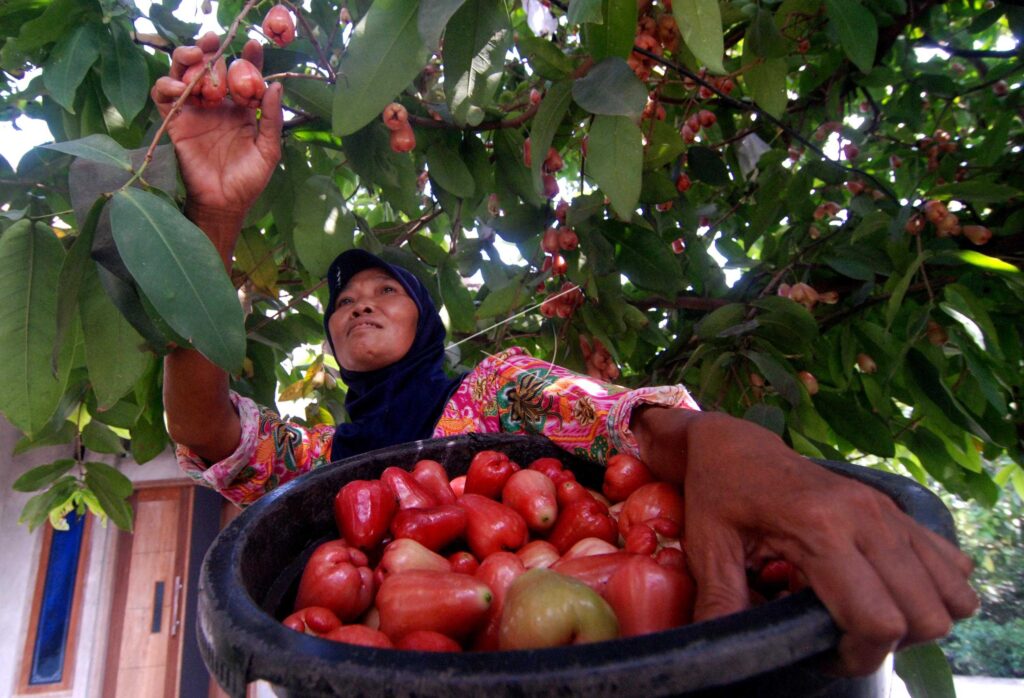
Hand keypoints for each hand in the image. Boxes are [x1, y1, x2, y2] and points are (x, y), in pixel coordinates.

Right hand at [150, 32, 282, 219]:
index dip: (248, 58)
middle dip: (212, 51)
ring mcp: (194, 112)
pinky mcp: (175, 123)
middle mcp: (217, 105)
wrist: (225, 203)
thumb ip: (272, 119)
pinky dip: (167, 85)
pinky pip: (163, 97)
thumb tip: (277, 86)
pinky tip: (180, 87)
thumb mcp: (268, 150)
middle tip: (215, 43)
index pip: (243, 76)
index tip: (253, 45)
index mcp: (241, 109)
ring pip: (183, 74)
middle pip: (210, 67)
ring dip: (186, 60)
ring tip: (196, 55)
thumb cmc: (249, 180)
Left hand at [632, 408, 978, 676]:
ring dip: (919, 618)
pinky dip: (935, 591)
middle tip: (844, 638)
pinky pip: (952, 564)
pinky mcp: (897, 510)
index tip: (823, 655)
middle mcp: (867, 518)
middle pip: (924, 614)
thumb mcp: (708, 546)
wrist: (737, 445)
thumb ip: (719, 599)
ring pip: (951, 592)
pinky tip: (889, 591)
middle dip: (890, 644)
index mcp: (820, 528)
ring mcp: (888, 511)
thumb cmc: (719, 493)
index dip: (858, 656)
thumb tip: (718, 648)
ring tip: (870, 616)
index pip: (877, 619)